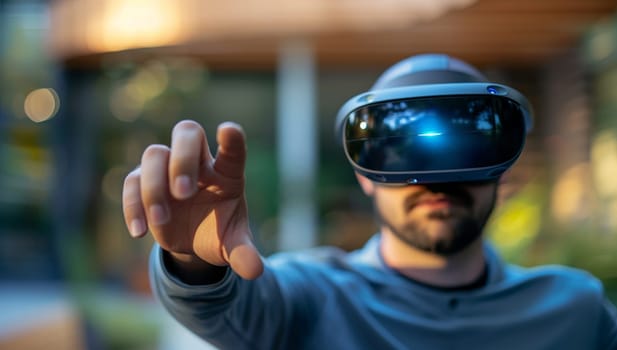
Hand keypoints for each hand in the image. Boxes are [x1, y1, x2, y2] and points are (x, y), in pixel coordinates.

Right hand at [122, 120, 262, 279]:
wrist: (193, 243)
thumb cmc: (218, 233)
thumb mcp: (233, 246)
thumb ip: (244, 254)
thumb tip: (255, 271)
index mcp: (227, 172)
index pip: (232, 148)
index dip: (232, 138)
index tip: (228, 131)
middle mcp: (199, 163)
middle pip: (188, 133)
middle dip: (183, 159)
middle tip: (183, 192)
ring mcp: (168, 168)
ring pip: (154, 154)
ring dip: (155, 186)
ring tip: (161, 220)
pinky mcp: (144, 182)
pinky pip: (132, 182)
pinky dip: (132, 205)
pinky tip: (140, 232)